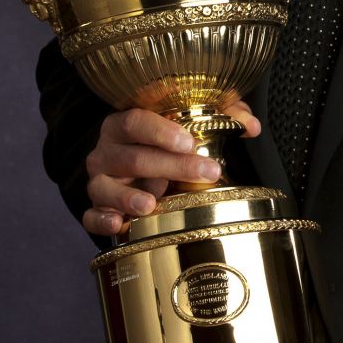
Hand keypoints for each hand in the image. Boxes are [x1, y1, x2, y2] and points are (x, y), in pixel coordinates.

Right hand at [82, 91, 261, 236]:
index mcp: (125, 124)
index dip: (161, 131)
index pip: (136, 121)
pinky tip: (119, 225)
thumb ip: (223, 117)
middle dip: (171, 166)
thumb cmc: (166, 145)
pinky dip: (101, 221)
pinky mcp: (96, 207)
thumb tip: (251, 125)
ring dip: (128, 197)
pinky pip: (91, 215)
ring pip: (106, 187)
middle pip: (133, 157)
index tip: (189, 142)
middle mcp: (107, 151)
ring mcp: (99, 180)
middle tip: (206, 172)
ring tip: (151, 205)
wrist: (138, 170)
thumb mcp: (192, 127)